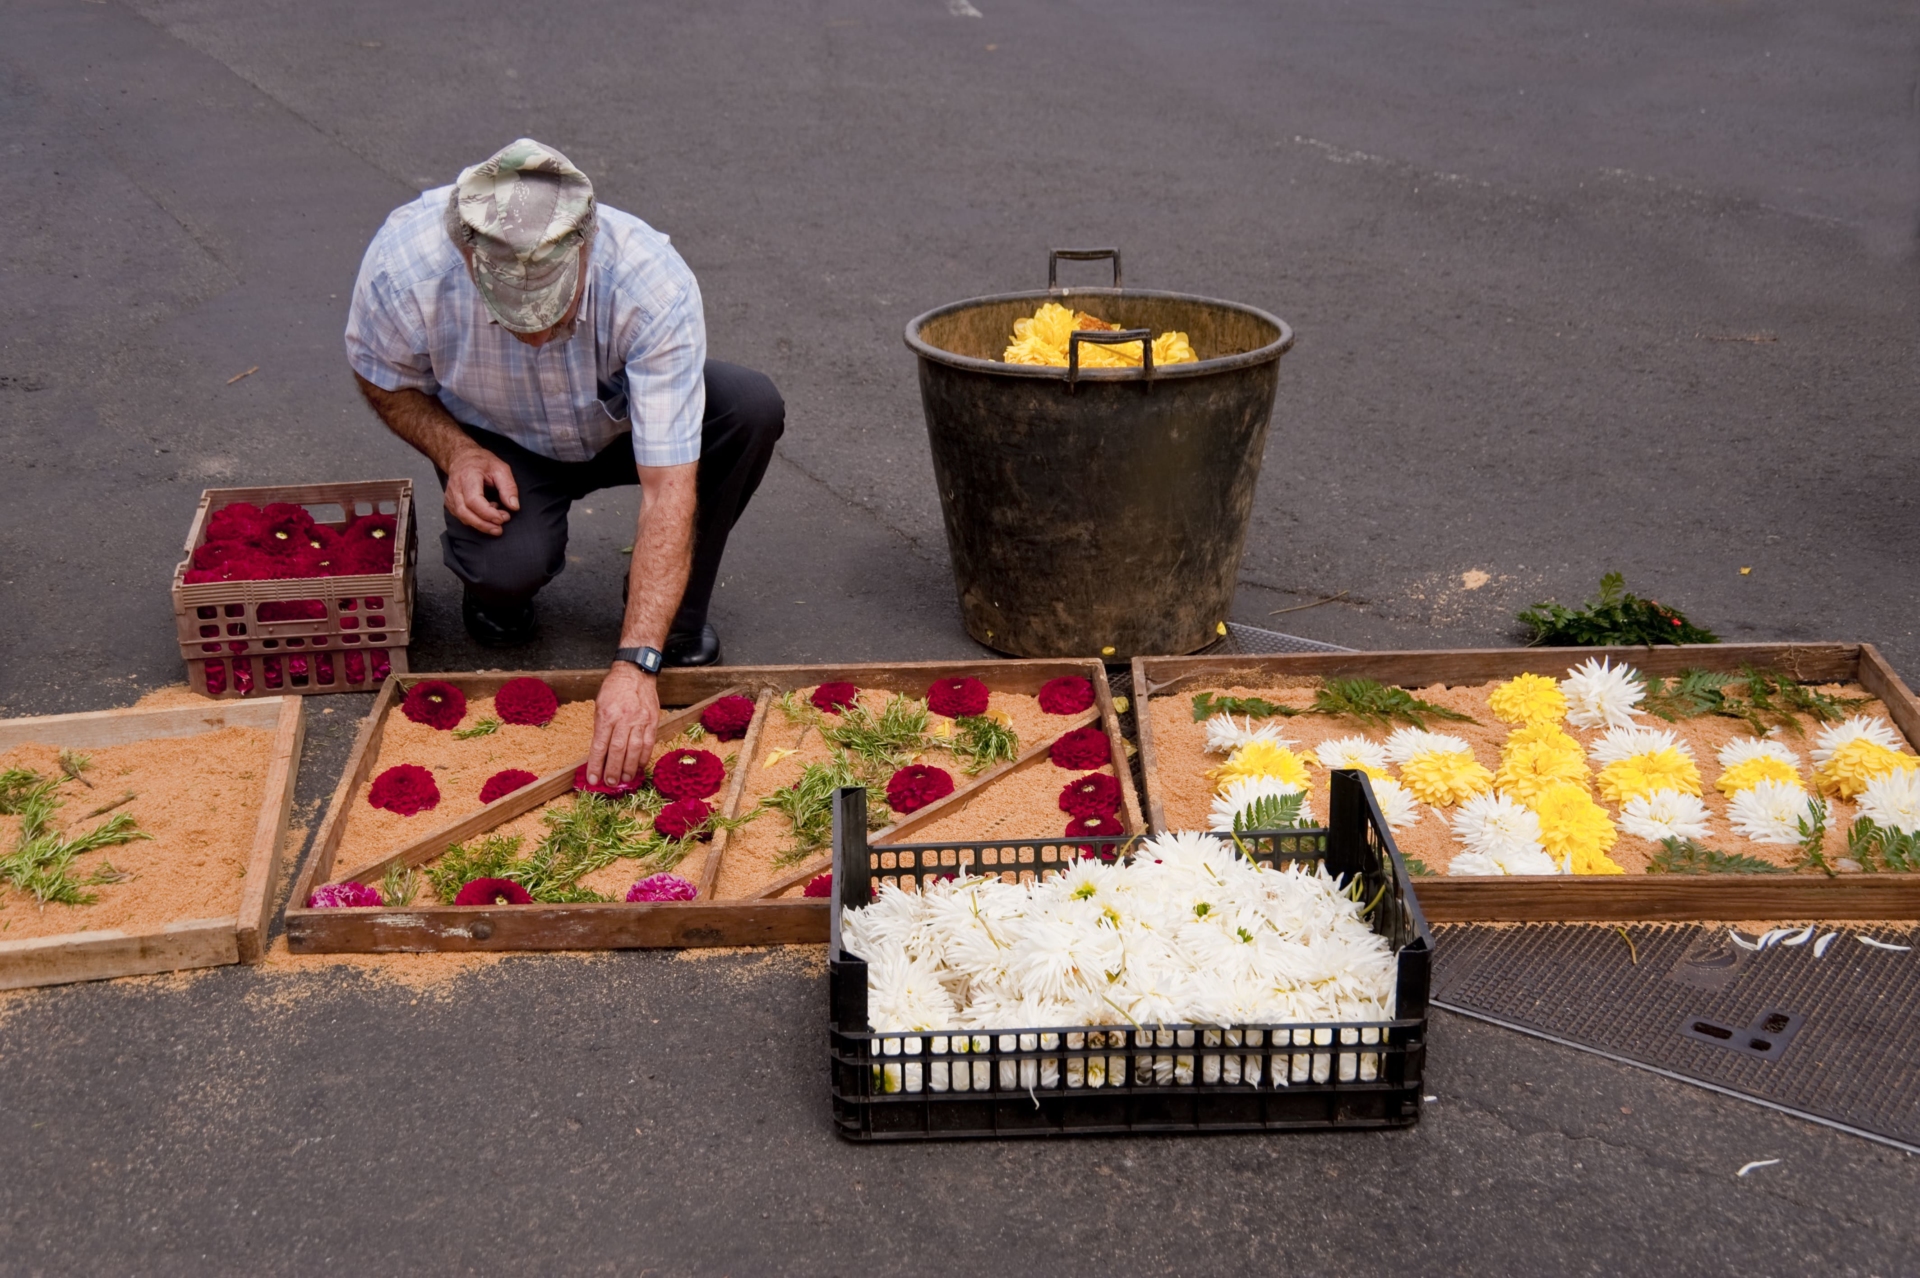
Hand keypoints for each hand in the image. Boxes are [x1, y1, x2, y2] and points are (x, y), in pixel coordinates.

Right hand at [444, 442, 519, 535]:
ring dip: (481, 524)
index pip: (473, 500)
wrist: (462, 457)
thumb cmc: (481, 462)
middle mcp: (456, 488)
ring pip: (462, 517)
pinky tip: (486, 515)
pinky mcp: (451, 503)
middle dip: (484, 524)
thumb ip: (508, 487)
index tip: (501, 519)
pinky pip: (462, 517)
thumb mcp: (501, 469)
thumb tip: (513, 506)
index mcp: (468, 476)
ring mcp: (450, 496)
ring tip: (496, 521)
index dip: (487, 513)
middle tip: (499, 528)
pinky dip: (475, 520)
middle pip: (465, 513)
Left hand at [588, 662, 660, 786]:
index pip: (599, 746)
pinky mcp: (652, 721)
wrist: (635, 673)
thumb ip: (601, 728)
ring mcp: (640, 720)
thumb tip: (600, 753)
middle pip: (618, 750)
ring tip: (624, 779)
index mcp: (607, 715)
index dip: (595, 764)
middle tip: (610, 783)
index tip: (592, 778)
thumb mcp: (600, 706)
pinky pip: (649, 743)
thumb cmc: (614, 689)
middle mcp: (624, 719)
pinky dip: (644, 757)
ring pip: (635, 750)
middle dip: (613, 770)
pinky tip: (638, 766)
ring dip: (629, 768)